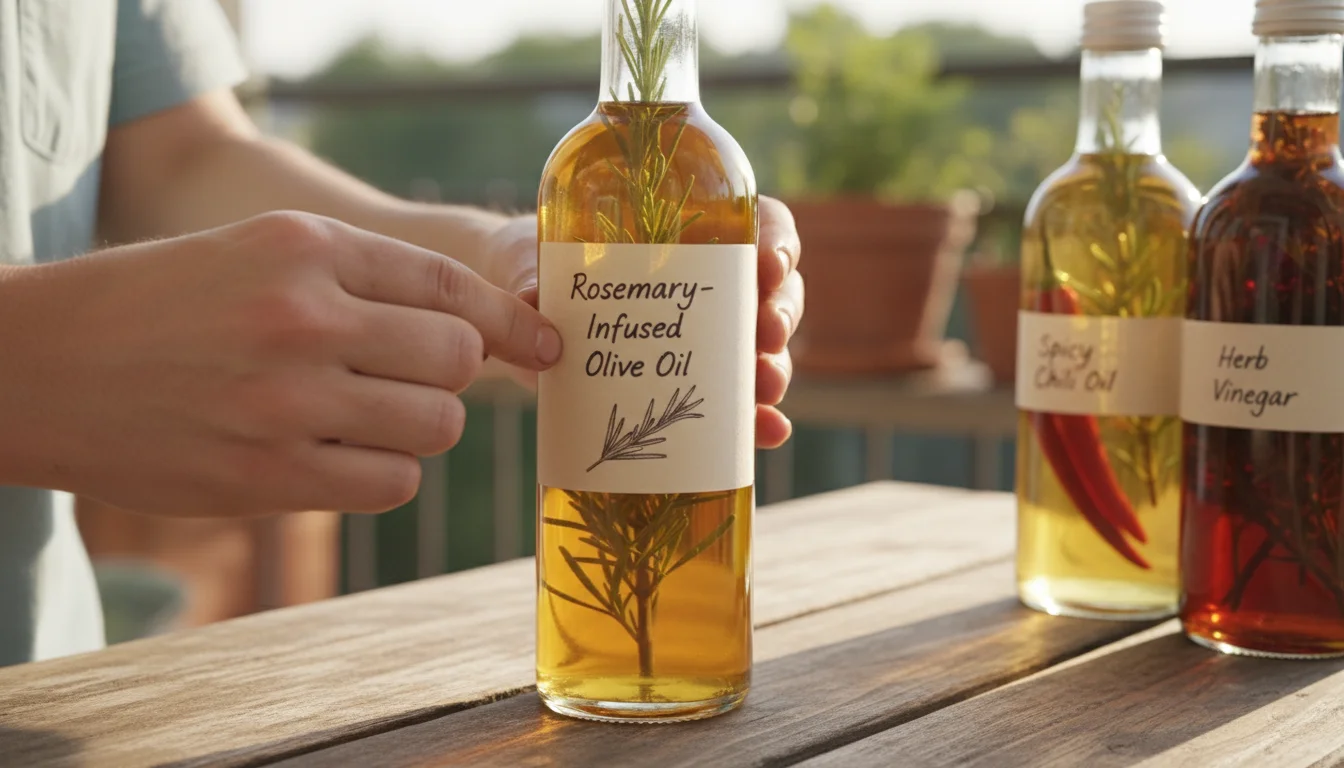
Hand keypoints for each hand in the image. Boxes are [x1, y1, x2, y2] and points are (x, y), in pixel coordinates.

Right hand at [0, 212, 560, 516]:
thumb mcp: (260, 252)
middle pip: (457, 361)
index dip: (513, 321)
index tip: (548, 343)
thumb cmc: (163, 302)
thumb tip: (485, 327)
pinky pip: (390, 484)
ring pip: (435, 426)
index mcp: (307, 246)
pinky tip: (336, 456)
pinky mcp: (268, 477)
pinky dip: (382, 473)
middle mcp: (304, 317)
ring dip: (415, 426)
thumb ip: (366, 280)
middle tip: (404, 378)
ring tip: (359, 415)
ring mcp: (287, 402)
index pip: (450, 286)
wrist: (41, 363)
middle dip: (446, 374)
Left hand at [484, 196, 803, 449]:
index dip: (777, 241)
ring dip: (775, 367)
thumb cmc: (539, 265)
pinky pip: (737, 403)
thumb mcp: (535, 262)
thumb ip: (534, 278)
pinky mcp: (690, 387)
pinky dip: (759, 420)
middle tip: (766, 332)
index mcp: (695, 234)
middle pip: (774, 292)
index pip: (760, 225)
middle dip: (780, 313)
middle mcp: (714, 285)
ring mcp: (707, 340)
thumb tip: (534, 298)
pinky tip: (770, 432)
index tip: (767, 263)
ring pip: (764, 349)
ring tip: (767, 386)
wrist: (522, 311)